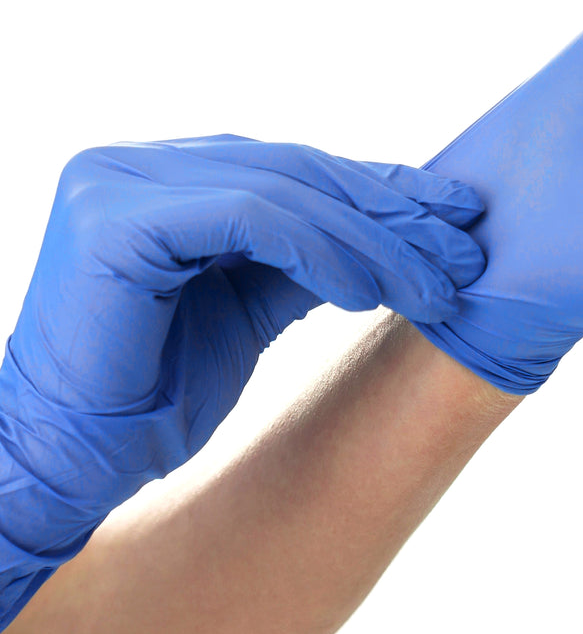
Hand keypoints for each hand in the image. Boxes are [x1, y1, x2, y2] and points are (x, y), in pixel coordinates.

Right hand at [0, 135, 484, 625]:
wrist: (66, 469)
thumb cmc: (153, 393)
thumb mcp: (250, 305)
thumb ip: (307, 255)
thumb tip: (395, 229)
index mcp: (162, 176)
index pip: (293, 169)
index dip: (380, 189)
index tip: (452, 215)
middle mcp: (135, 164)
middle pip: (297, 172)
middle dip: (392, 211)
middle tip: (466, 246)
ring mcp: (118, 183)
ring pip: (285, 191)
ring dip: (376, 239)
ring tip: (437, 282)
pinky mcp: (116, 220)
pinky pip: (252, 219)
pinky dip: (324, 252)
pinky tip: (374, 292)